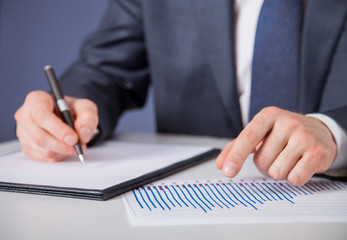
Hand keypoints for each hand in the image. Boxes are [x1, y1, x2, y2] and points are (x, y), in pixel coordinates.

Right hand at [15, 91, 98, 161]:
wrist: (66, 117)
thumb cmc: (72, 109)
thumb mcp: (85, 107)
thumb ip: (88, 116)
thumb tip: (82, 130)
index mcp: (37, 99)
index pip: (42, 115)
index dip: (58, 129)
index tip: (73, 138)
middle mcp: (25, 114)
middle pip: (39, 136)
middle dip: (61, 145)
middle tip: (77, 146)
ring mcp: (23, 131)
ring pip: (41, 148)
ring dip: (61, 151)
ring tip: (75, 147)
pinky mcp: (26, 145)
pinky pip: (41, 156)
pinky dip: (57, 156)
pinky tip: (65, 149)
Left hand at [216, 107, 336, 185]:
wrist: (320, 132)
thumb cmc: (284, 134)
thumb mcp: (261, 133)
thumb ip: (237, 146)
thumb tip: (220, 163)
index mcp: (268, 115)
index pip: (248, 137)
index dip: (236, 156)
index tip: (227, 170)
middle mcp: (287, 122)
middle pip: (261, 161)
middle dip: (266, 166)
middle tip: (277, 155)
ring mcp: (304, 136)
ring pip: (277, 172)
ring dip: (280, 172)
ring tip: (289, 159)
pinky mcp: (317, 152)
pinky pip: (295, 178)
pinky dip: (294, 177)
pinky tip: (300, 164)